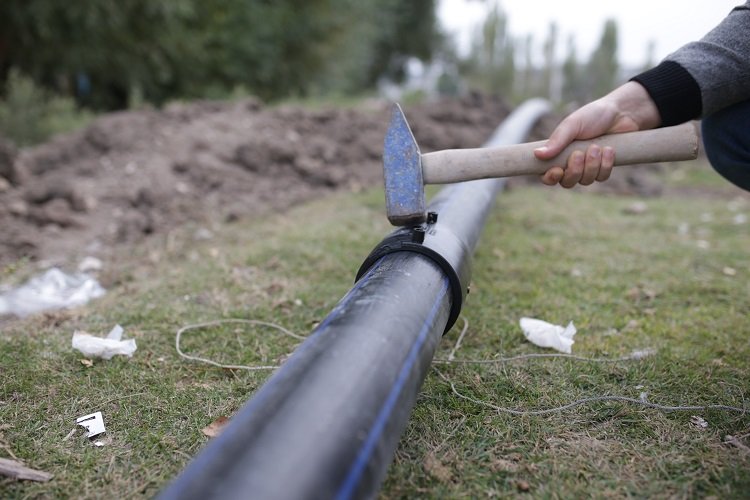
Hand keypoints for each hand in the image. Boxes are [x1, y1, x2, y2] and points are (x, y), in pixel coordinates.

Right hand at [534, 82, 660, 187]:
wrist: (622, 113)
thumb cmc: (593, 116)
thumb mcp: (572, 125)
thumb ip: (556, 141)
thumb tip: (537, 155)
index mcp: (558, 153)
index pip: (547, 175)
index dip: (550, 178)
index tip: (557, 171)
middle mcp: (571, 164)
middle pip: (567, 182)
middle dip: (574, 170)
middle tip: (579, 153)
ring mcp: (588, 168)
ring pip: (585, 181)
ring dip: (591, 165)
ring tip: (596, 147)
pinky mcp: (604, 169)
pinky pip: (601, 178)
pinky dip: (605, 165)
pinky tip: (609, 150)